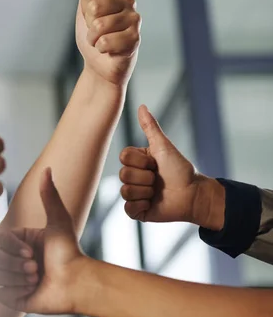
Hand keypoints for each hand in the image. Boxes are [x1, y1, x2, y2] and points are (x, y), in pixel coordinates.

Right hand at [0, 168, 84, 314]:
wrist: (76, 282)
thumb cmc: (69, 250)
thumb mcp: (58, 220)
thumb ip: (49, 194)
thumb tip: (47, 168)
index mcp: (21, 241)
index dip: (12, 247)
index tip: (31, 250)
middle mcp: (15, 258)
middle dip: (15, 264)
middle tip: (36, 267)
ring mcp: (14, 278)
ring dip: (17, 277)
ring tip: (36, 279)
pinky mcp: (14, 298)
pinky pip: (0, 295)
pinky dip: (16, 293)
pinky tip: (33, 291)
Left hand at [75, 0, 140, 86]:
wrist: (99, 66)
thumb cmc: (94, 38)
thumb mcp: (85, 11)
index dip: (84, 11)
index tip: (90, 20)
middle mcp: (129, 2)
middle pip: (95, 7)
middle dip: (88, 26)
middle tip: (96, 33)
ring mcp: (135, 20)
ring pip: (100, 25)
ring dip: (94, 40)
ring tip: (101, 43)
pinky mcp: (136, 38)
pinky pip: (107, 41)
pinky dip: (102, 49)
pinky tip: (110, 51)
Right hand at [119, 105, 224, 229]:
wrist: (193, 194)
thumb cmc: (180, 169)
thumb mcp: (163, 146)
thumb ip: (150, 127)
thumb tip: (141, 106)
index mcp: (137, 161)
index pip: (124, 157)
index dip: (141, 161)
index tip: (155, 163)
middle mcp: (133, 177)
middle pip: (123, 175)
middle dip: (145, 177)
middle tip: (158, 178)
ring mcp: (135, 194)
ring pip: (125, 191)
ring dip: (145, 191)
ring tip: (157, 191)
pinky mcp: (138, 211)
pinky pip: (128, 208)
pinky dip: (142, 205)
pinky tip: (152, 202)